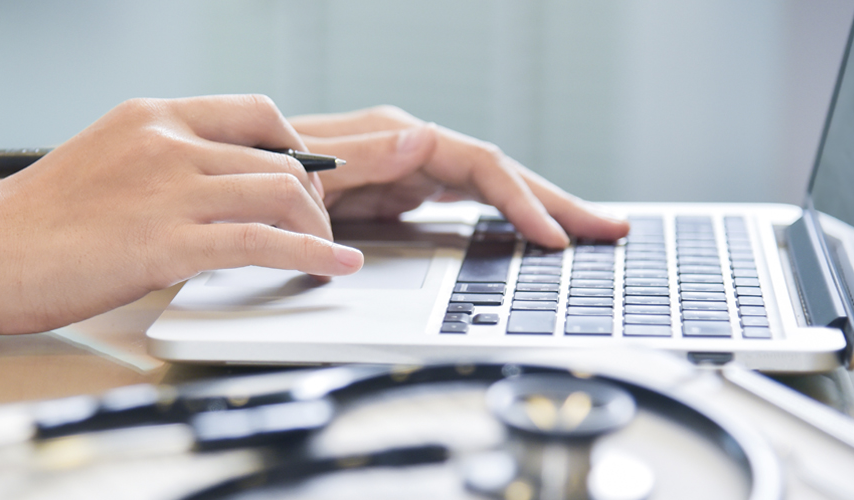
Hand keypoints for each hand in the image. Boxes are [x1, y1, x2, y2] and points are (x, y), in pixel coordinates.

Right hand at [0, 95, 364, 334]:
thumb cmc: (29, 223)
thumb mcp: (102, 165)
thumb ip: (155, 166)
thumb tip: (205, 192)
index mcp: (151, 116)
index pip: (254, 112)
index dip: (294, 148)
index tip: (304, 179)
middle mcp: (168, 141)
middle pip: (280, 156)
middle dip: (314, 196)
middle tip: (316, 226)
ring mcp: (170, 188)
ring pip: (282, 193)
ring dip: (316, 228)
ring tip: (324, 252)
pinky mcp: (169, 241)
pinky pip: (264, 242)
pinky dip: (311, 255)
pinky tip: (332, 267)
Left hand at [290, 106, 628, 247]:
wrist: (242, 185)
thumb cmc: (271, 171)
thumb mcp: (314, 167)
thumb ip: (365, 155)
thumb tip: (425, 138)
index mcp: (399, 137)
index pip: (480, 165)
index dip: (521, 200)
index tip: (553, 237)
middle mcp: (414, 150)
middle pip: (502, 175)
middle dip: (558, 202)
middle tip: (611, 230)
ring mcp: (413, 173)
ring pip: (493, 190)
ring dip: (542, 211)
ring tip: (592, 232)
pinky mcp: (406, 194)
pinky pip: (468, 207)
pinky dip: (505, 221)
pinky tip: (531, 238)